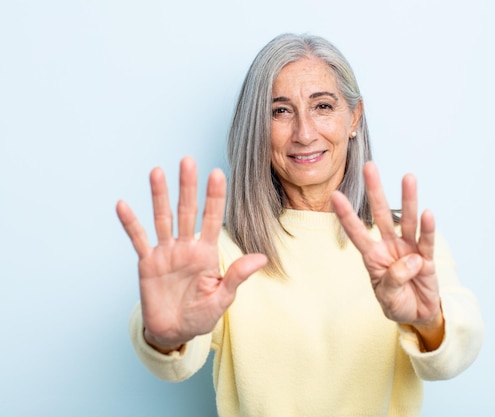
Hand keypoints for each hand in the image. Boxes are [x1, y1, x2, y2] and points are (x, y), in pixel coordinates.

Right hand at [116, 157, 266, 351]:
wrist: (175, 332)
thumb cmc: (201, 315)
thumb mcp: (222, 298)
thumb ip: (237, 276)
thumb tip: (262, 257)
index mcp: (207, 253)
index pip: (213, 219)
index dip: (215, 197)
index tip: (218, 173)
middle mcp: (186, 247)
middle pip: (187, 210)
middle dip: (188, 186)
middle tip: (188, 160)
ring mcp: (166, 252)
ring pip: (163, 218)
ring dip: (159, 195)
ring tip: (157, 171)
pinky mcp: (147, 263)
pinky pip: (138, 240)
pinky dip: (130, 223)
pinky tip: (123, 204)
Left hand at [331, 162, 442, 349]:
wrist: (418, 314)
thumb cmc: (397, 302)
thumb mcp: (387, 298)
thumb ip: (393, 281)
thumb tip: (411, 260)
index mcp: (373, 255)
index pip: (356, 232)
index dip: (346, 215)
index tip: (334, 195)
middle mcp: (389, 246)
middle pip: (381, 214)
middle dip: (375, 190)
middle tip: (369, 166)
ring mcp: (409, 249)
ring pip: (407, 220)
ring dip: (408, 199)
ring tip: (408, 177)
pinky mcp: (426, 257)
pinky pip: (426, 241)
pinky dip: (428, 229)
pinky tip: (428, 213)